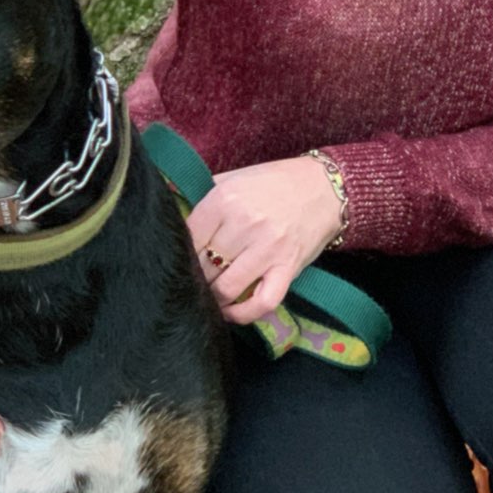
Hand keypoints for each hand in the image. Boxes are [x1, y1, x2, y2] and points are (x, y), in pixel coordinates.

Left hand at [185, 156, 343, 324]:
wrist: (325, 188)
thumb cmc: (275, 182)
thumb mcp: (233, 178)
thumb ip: (201, 194)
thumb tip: (167, 205)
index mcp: (225, 199)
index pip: (188, 238)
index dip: (181, 253)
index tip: (181, 259)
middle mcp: (245, 224)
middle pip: (203, 265)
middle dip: (196, 275)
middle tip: (193, 278)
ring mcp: (268, 249)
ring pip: (225, 288)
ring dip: (213, 296)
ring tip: (209, 294)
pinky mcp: (288, 268)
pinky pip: (262, 303)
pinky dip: (243, 314)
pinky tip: (231, 312)